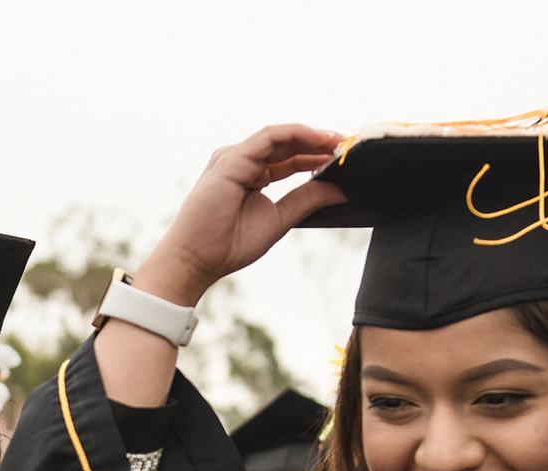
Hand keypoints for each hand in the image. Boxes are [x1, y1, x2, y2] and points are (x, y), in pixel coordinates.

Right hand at [133, 124, 346, 305]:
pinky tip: (319, 139)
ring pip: (280, 136)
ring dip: (312, 135)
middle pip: (287, 143)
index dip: (318, 155)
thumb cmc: (228, 244)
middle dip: (320, 142)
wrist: (197, 259)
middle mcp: (243, 162)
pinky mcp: (232, 158)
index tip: (345, 158)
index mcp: (253, 175)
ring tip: (340, 141)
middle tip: (350, 145)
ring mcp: (235, 158)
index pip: (290, 157)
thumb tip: (338, 190)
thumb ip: (306, 201)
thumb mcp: (279, 219)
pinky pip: (269, 137)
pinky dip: (296, 134)